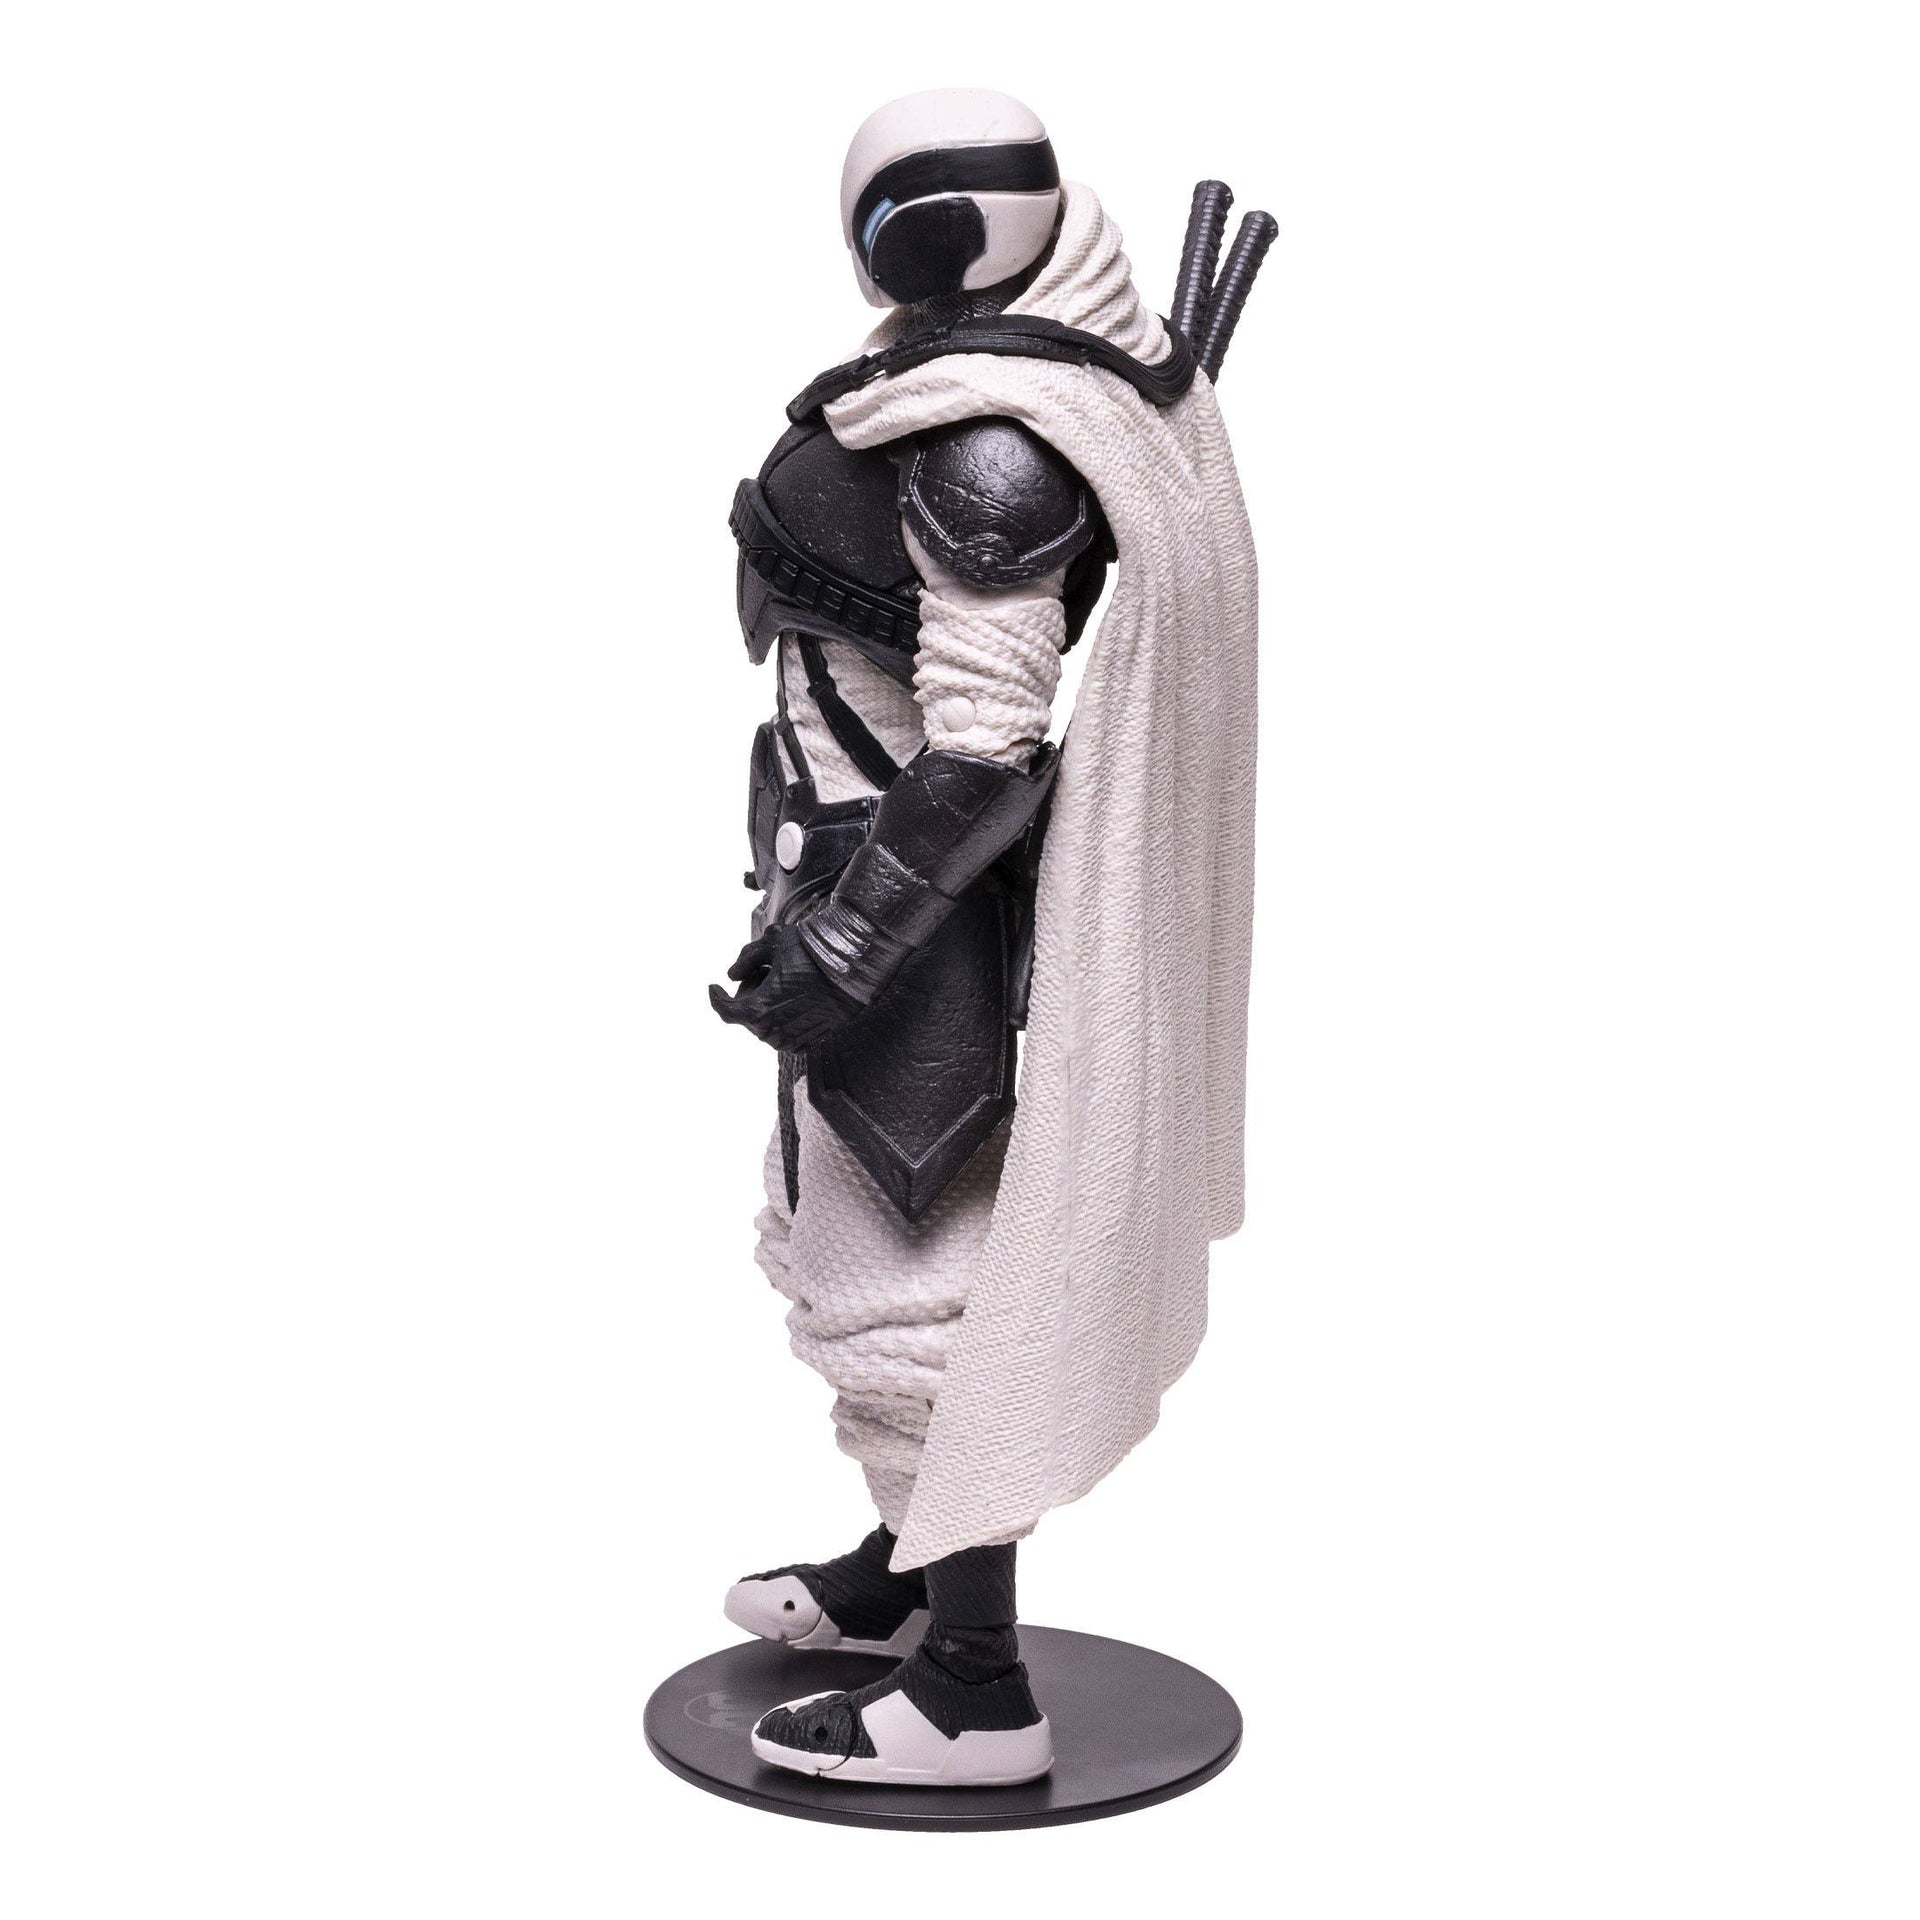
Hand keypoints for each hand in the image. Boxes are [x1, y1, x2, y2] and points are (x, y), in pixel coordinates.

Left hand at [709, 923, 860, 1052]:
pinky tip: (798, 998)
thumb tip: (732, 974)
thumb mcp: (774, 943)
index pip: (725, 1011)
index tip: (714, 986)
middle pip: (747, 1016)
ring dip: (767, 1008)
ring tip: (786, 984)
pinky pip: (785, 1034)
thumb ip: (746, 958)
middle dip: (750, 995)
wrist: (854, 970)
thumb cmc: (813, 953)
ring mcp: (791, 1039)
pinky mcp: (809, 1042)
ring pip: (765, 1026)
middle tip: (767, 972)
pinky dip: (784, 1019)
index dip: (716, 997)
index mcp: (758, 1009)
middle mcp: (772, 1031)